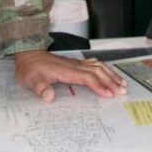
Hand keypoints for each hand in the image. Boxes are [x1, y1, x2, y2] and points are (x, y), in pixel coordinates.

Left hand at [13, 50, 127, 101]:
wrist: (28, 54)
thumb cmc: (30, 69)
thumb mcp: (31, 80)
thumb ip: (40, 88)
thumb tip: (49, 97)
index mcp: (65, 71)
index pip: (86, 77)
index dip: (98, 85)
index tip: (109, 94)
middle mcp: (73, 66)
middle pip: (97, 71)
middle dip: (111, 81)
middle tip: (122, 91)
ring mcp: (76, 63)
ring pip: (98, 66)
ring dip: (111, 74)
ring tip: (122, 84)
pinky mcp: (76, 63)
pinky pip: (94, 64)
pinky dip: (105, 69)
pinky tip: (110, 74)